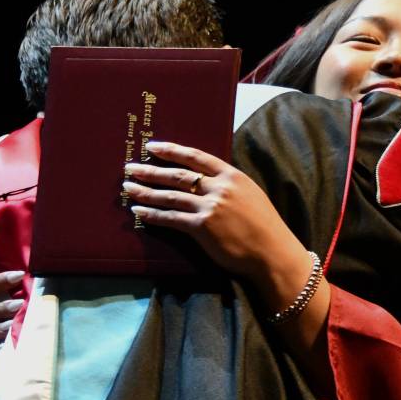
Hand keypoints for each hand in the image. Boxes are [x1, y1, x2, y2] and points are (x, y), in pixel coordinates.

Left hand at [122, 142, 303, 283]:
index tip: (152, 147)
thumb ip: (229, 186)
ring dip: (146, 191)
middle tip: (130, 168)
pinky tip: (140, 211)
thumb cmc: (264, 227)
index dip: (171, 150)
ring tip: (128, 188)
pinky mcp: (202, 227)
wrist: (272, 252)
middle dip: (150, 170)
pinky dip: (153, 214)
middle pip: (177, 175)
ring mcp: (210, 207)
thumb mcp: (250, 195)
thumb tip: (206, 182)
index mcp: (232, 176)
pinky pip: (171, 218)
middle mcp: (219, 187)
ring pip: (170, 195)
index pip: (195, 157)